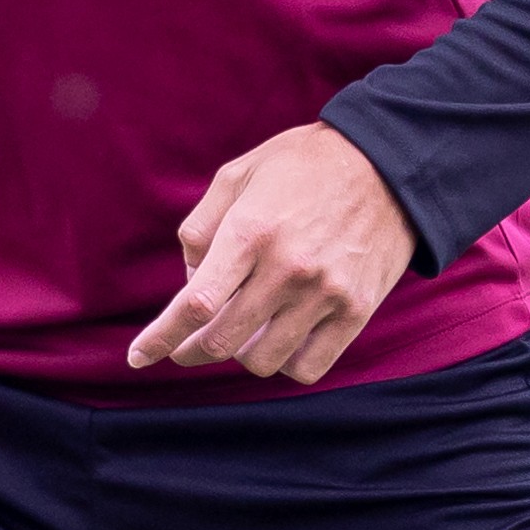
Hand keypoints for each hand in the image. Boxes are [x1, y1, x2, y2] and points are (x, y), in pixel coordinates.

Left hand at [127, 122, 416, 384]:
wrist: (390, 163)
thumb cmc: (305, 166)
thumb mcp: (240, 174)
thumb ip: (201, 226)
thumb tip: (188, 280)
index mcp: (251, 231)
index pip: (195, 304)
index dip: (161, 337)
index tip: (139, 357)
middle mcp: (287, 268)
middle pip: (222, 340)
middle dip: (191, 351)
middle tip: (184, 347)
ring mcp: (325, 293)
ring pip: (262, 360)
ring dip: (241, 354)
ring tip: (243, 331)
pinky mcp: (356, 310)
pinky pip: (308, 367)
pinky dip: (285, 363)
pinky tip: (279, 342)